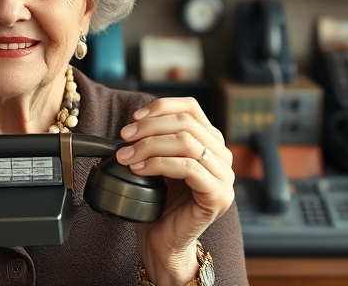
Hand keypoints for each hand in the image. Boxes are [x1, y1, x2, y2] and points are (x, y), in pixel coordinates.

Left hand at [115, 97, 234, 285]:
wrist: (163, 241)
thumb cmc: (158, 202)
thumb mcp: (155, 162)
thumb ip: (154, 139)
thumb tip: (132, 123)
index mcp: (209, 142)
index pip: (191, 107)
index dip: (161, 107)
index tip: (134, 118)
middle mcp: (222, 156)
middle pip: (186, 123)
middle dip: (149, 127)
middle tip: (124, 138)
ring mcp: (224, 176)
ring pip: (187, 143)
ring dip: (149, 145)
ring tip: (126, 156)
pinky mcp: (219, 196)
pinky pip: (189, 168)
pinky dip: (158, 164)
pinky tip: (139, 170)